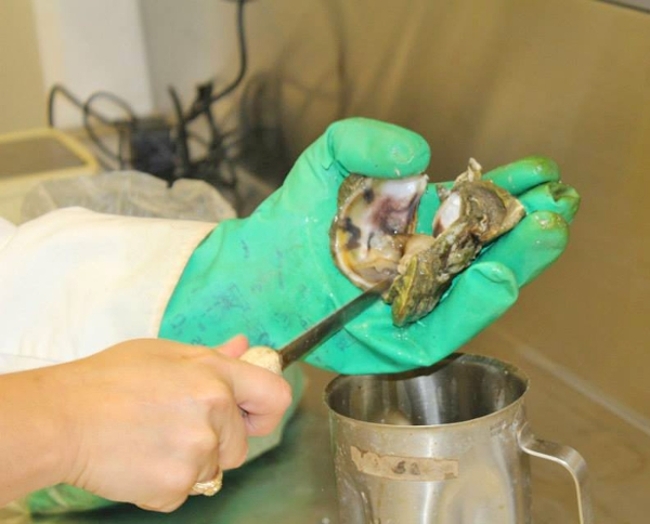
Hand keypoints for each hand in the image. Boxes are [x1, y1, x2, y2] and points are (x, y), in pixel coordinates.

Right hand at [1, 337, 291, 511]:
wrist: (62, 419)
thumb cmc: (107, 380)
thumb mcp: (163, 354)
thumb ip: (212, 356)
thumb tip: (243, 345)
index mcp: (215, 377)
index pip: (275, 396)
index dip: (265, 409)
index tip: (252, 416)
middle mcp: (214, 414)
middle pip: (240, 445)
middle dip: (216, 441)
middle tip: (173, 426)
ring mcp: (196, 453)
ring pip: (211, 470)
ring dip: (188, 462)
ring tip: (149, 439)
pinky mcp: (175, 486)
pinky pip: (183, 490)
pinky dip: (164, 483)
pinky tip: (139, 459)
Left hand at [161, 118, 578, 373]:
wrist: (256, 273)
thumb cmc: (293, 220)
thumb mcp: (326, 163)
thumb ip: (363, 141)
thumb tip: (420, 153)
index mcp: (417, 228)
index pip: (475, 212)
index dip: (509, 193)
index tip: (541, 174)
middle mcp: (424, 268)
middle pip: (489, 252)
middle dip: (526, 231)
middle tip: (558, 207)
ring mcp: (414, 305)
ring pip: (477, 291)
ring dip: (516, 264)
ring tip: (541, 234)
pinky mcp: (399, 341)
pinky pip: (445, 326)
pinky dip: (474, 303)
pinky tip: (496, 274)